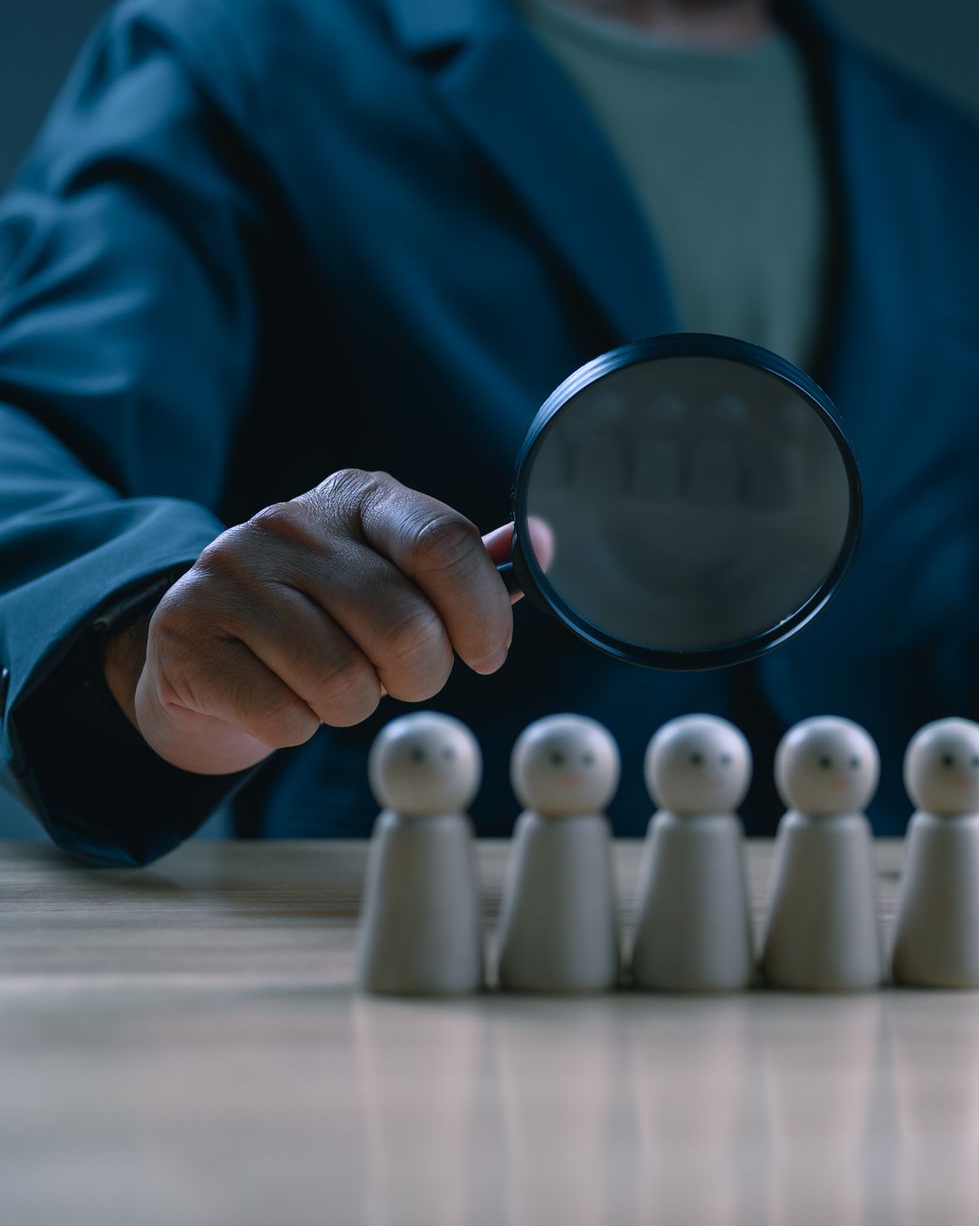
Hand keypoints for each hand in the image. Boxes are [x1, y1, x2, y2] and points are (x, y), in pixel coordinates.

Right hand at [102, 470, 524, 775]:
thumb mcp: (397, 577)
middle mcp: (291, 522)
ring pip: (345, 682)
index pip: (444, 543)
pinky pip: (286, 717)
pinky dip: (298, 727)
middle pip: (406, 628)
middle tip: (397, 675)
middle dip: (420, 676)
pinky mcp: (186, 632)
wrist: (205, 651)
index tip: (487, 654)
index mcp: (362, 498)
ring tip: (332, 683)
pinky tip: (279, 695)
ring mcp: (230, 572)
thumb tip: (543, 546)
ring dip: (355, 706)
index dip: (482, 614)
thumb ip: (467, 568)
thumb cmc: (327, 617)